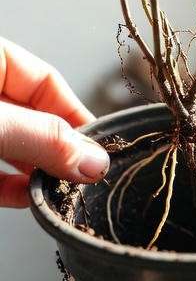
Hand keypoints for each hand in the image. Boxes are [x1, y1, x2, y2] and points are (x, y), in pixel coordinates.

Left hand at [0, 38, 104, 206]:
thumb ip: (41, 139)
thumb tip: (95, 160)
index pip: (45, 81)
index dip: (76, 114)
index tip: (101, 147)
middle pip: (33, 119)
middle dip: (58, 150)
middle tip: (84, 176)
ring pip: (13, 148)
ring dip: (36, 174)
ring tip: (60, 192)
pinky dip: (8, 188)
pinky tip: (28, 199)